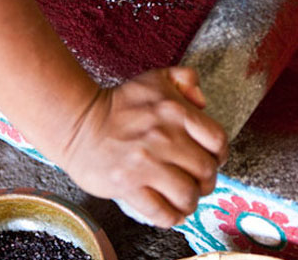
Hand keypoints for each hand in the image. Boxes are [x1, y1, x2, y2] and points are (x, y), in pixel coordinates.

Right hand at [58, 67, 228, 227]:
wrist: (77, 122)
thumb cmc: (119, 104)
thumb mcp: (156, 79)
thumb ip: (186, 80)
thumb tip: (203, 101)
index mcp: (175, 112)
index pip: (218, 141)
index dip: (220, 154)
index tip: (213, 159)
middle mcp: (164, 138)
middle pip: (206, 172)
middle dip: (207, 181)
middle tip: (198, 182)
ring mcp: (146, 164)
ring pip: (187, 195)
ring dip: (191, 202)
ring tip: (185, 199)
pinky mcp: (127, 186)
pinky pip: (161, 212)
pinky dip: (171, 217)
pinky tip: (171, 212)